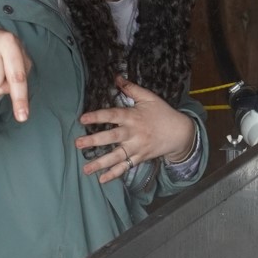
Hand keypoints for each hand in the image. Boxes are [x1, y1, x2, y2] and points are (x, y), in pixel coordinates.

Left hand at [75, 75, 196, 183]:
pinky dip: (114, 174)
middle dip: (94, 141)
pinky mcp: (140, 158)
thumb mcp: (149, 97)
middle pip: (112, 137)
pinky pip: (125, 167)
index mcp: (133, 117)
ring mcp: (137, 147)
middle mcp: (133, 133)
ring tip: (85, 169)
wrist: (180, 133)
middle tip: (78, 144)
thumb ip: (131, 88)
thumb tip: (116, 77)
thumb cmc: (163, 113)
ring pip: (116, 156)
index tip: (82, 119)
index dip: (97, 116)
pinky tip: (101, 180)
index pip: (112, 115)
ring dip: (100, 163)